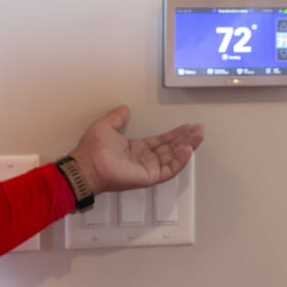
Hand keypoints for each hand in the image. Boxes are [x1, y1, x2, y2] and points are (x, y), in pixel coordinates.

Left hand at [67, 105, 203, 193]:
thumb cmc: (91, 150)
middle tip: (199, 129)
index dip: (175, 134)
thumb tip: (124, 109)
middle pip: (171, 148)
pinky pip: (168, 170)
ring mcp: (147, 169)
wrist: (86, 165)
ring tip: (198, 136)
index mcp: (136, 149)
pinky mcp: (148, 177)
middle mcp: (144, 160)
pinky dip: (179, 160)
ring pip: (173, 158)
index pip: (162, 141)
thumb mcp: (105, 126)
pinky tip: (187, 149)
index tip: (187, 126)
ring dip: (187, 147)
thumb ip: (116, 118)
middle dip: (186, 139)